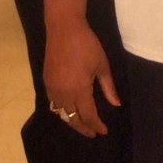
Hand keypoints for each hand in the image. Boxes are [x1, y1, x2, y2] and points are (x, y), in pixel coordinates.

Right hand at [43, 20, 119, 137]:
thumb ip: (108, 87)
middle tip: (93, 133)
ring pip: (61, 114)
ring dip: (72, 121)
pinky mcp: (46, 82)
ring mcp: (53, 89)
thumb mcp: (102, 66)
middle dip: (84, 128)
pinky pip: (53, 104)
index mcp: (80, 90)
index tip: (103, 131)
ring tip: (82, 124)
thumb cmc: (87, 45)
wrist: (64, 29)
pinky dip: (62, 111)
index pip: (88, 116)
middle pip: (73, 119)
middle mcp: (64, 94)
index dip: (96, 125)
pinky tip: (69, 110)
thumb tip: (116, 104)